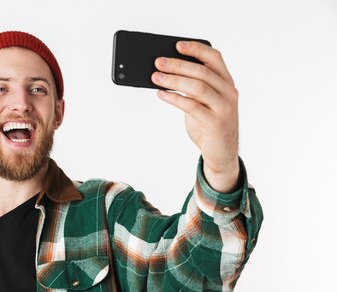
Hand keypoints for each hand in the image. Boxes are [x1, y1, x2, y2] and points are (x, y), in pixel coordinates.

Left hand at [152, 41, 239, 191]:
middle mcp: (229, 93)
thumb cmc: (209, 125)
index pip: (214, 58)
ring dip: (174, 80)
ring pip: (198, 87)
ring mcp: (224, 108)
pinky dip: (174, 98)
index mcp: (227, 83)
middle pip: (202, 72)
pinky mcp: (215, 123)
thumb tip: (166, 73)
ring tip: (155, 77)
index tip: (177, 45)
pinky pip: (192, 106)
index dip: (196, 49)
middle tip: (158, 62)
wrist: (222, 153)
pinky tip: (162, 94)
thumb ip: (193, 88)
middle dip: (177, 65)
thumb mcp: (204, 103)